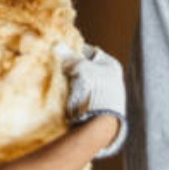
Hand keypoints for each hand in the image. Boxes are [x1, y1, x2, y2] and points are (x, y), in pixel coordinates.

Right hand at [55, 43, 126, 158]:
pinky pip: (82, 98)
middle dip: (72, 68)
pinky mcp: (97, 110)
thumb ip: (69, 57)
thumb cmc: (93, 90)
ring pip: (83, 84)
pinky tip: (63, 96)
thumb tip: (57, 45)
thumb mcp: (81, 68)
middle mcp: (111, 80)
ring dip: (72, 83)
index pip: (91, 52)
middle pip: (86, 69)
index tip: (61, 51)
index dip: (75, 50)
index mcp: (112, 66)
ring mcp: (105, 96)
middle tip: (56, 66)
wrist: (99, 124)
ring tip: (57, 81)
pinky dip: (73, 96)